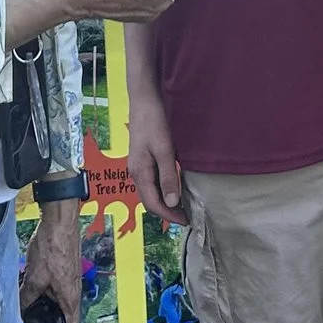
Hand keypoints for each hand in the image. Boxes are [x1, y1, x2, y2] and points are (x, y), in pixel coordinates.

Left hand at [19, 199, 83, 322]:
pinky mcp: (66, 266)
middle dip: (47, 316)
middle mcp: (73, 289)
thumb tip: (18, 310)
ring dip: (44, 299)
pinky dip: (44, 286)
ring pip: (57, 297)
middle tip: (29, 316)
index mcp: (70, 297)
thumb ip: (26, 296)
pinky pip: (56, 284)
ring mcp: (70, 277)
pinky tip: (30, 278)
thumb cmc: (53, 247)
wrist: (60, 221)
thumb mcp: (34, 277)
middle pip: (63, 313)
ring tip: (27, 297)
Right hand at [128, 99, 186, 225]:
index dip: (169, 216)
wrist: (144, 100)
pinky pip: (151, 182)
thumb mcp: (165, 150)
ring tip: (183, 206)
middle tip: (187, 217)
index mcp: (139, 173)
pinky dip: (163, 190)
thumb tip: (171, 204)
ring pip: (150, 192)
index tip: (186, 221)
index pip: (153, 204)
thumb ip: (168, 177)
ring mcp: (138, 166)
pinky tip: (174, 188)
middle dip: (166, 212)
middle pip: (149, 201)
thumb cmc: (154, 123)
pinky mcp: (142, 159)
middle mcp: (135, 173)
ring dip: (165, 202)